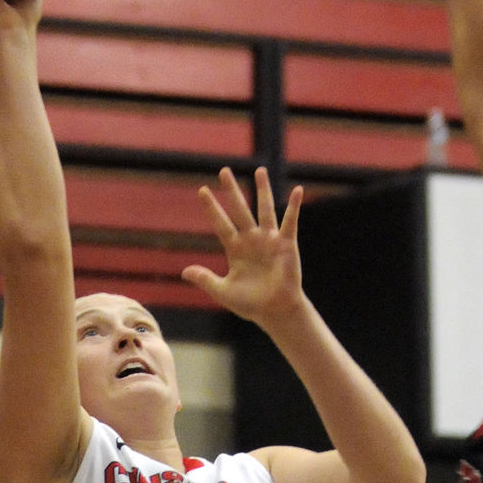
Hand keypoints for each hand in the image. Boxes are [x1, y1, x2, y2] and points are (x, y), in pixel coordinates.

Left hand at [184, 167, 303, 324]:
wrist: (275, 312)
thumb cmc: (250, 304)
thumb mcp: (223, 292)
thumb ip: (205, 279)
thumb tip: (184, 271)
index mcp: (235, 249)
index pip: (221, 224)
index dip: (212, 208)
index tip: (202, 190)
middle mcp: (252, 240)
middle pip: (239, 209)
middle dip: (231, 191)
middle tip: (224, 171)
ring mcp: (270, 240)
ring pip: (264, 209)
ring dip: (262, 190)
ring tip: (259, 170)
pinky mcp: (287, 244)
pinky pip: (290, 222)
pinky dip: (294, 206)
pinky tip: (297, 190)